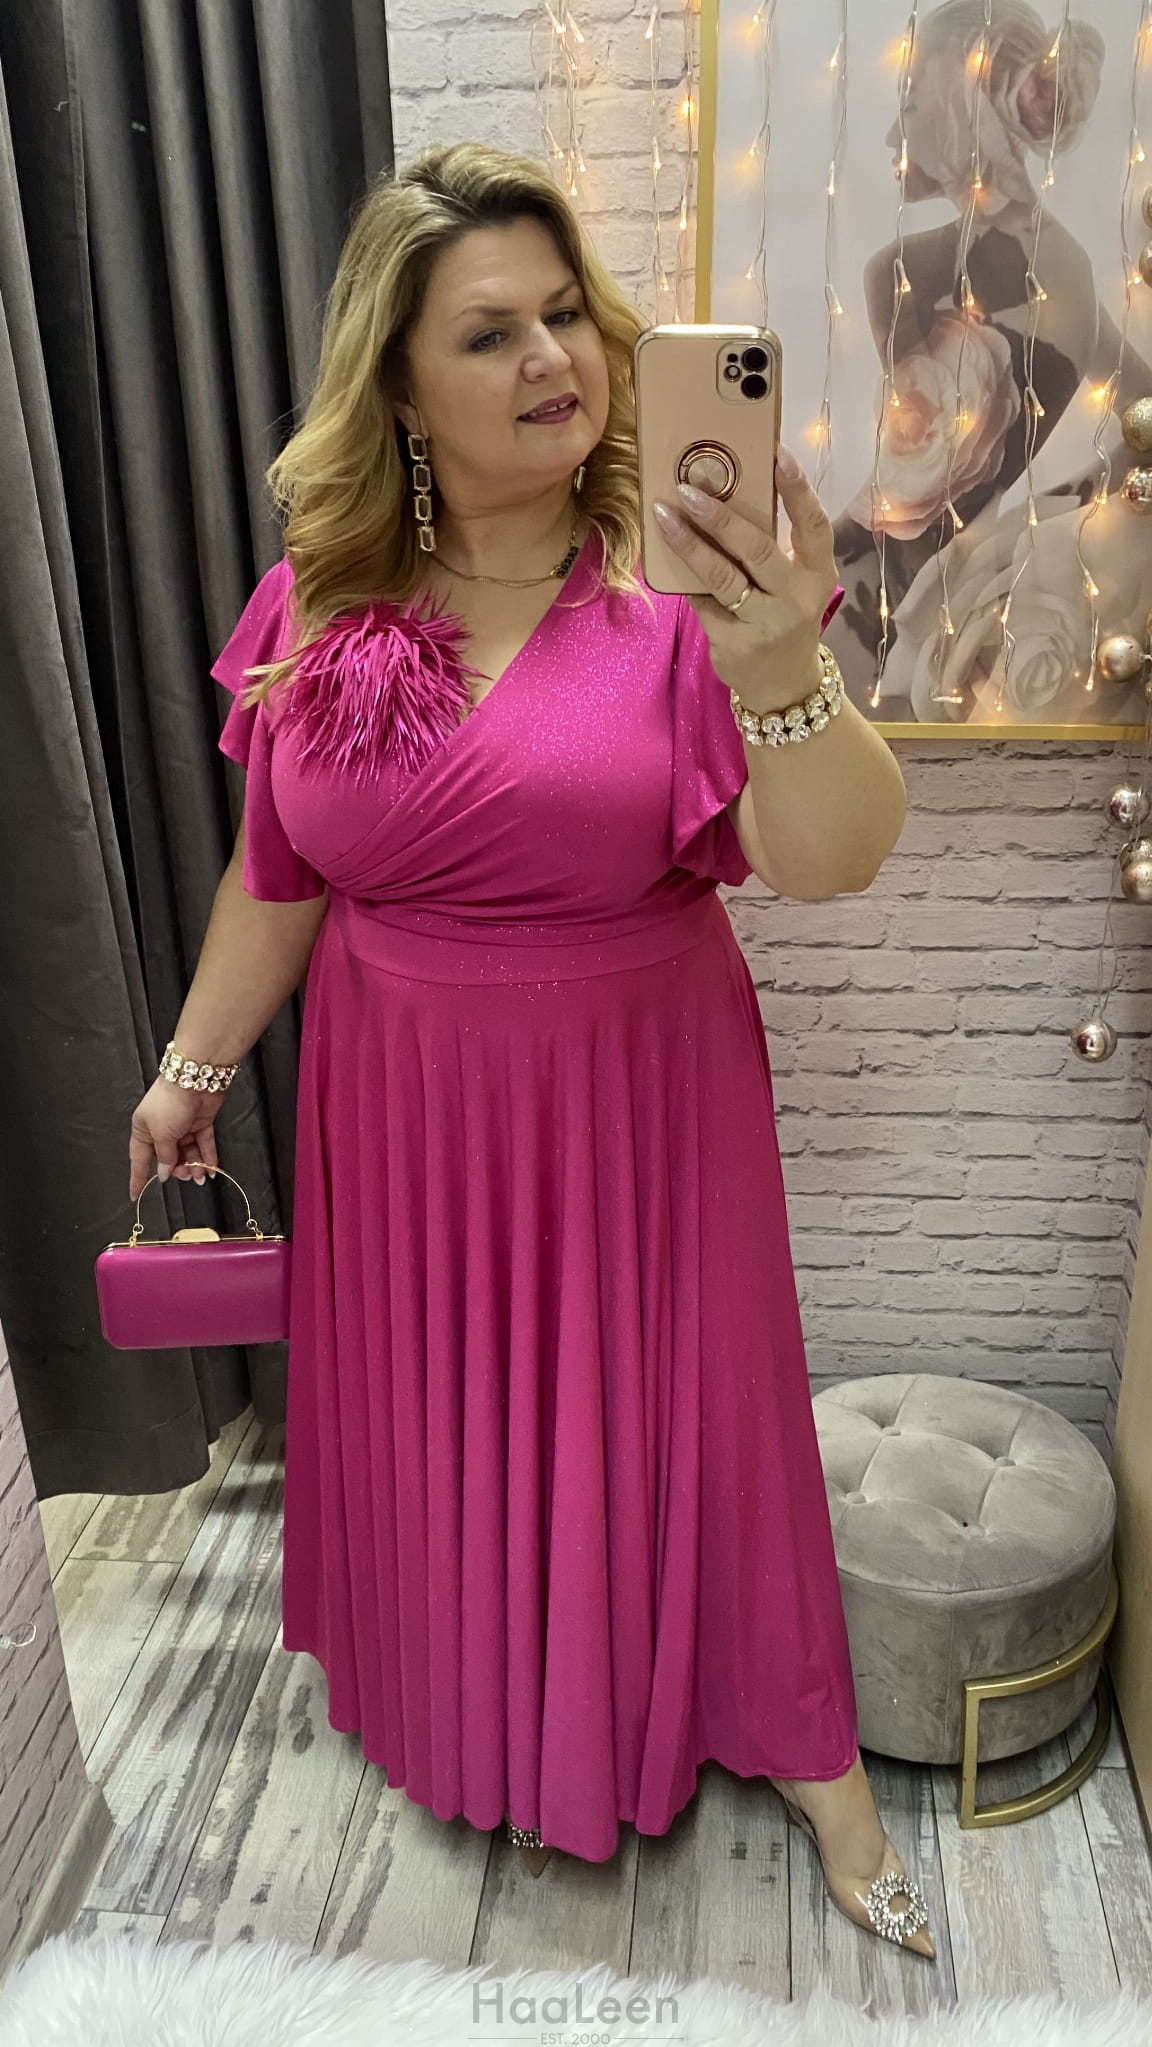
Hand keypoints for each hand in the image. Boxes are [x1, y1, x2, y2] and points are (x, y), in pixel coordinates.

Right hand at [129, 1079, 223, 1200]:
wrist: (195, 1080)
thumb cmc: (169, 1103)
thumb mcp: (161, 1134)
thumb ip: (164, 1156)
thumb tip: (164, 1173)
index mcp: (143, 1130)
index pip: (139, 1159)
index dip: (138, 1178)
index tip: (135, 1195)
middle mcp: (161, 1129)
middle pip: (168, 1158)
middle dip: (177, 1170)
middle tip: (187, 1176)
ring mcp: (182, 1126)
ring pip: (187, 1153)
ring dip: (194, 1165)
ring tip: (201, 1174)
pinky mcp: (200, 1123)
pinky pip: (203, 1144)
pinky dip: (208, 1156)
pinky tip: (212, 1169)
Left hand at [652, 446, 838, 712]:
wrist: (785, 689)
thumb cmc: (785, 620)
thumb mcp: (795, 586)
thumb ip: (774, 549)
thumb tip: (723, 495)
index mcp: (818, 576)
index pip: (813, 526)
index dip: (797, 489)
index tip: (777, 453)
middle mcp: (796, 599)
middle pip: (758, 549)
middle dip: (722, 515)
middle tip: (691, 487)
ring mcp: (765, 624)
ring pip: (722, 576)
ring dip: (690, 543)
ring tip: (665, 513)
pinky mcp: (734, 643)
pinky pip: (702, 601)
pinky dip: (683, 577)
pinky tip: (663, 555)